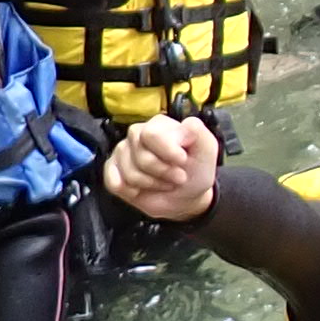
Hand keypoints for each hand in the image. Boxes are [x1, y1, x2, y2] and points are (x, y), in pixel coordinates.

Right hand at [104, 113, 223, 221]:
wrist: (186, 197)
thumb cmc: (195, 171)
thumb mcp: (207, 151)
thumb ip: (199, 132)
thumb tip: (187, 124)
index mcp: (160, 124)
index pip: (152, 134)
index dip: (168, 153)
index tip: (183, 161)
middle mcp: (137, 133)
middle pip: (141, 156)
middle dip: (163, 172)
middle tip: (177, 176)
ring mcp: (123, 151)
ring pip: (130, 172)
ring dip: (152, 183)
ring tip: (164, 182)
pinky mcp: (112, 169)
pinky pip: (115, 183)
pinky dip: (132, 191)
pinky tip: (143, 188)